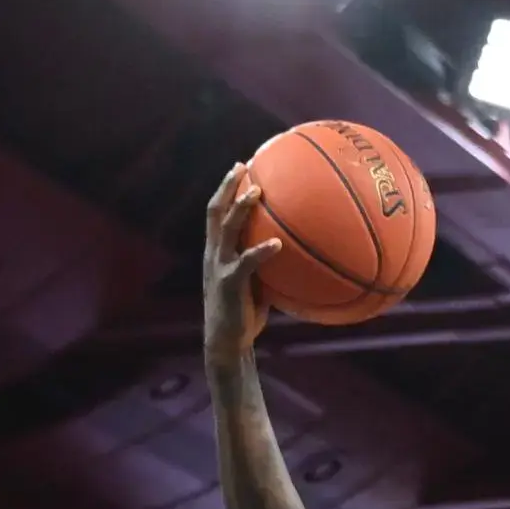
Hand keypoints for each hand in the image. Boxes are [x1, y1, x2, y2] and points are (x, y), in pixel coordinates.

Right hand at [200, 170, 271, 378]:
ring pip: (226, 229)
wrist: (227, 342)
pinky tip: (278, 244)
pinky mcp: (229, 284)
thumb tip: (295, 249)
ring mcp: (219, 267)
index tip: (240, 168)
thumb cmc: (244, 312)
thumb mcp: (255, 282)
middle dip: (227, 187)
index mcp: (217, 252)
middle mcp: (213, 254)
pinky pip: (246, 263)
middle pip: (215, 211)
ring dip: (241, 208)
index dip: (225, 189)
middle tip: (241, 166)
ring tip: (258, 192)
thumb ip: (266, 263)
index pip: (217, 213)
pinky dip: (262, 252)